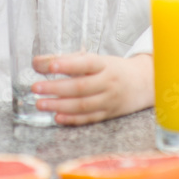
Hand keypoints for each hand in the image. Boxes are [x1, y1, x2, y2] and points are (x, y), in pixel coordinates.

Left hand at [31, 52, 153, 124]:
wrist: (142, 84)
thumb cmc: (111, 69)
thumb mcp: (93, 59)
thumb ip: (66, 60)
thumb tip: (36, 63)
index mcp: (104, 64)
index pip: (85, 64)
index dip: (68, 65)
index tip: (50, 66)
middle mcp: (108, 82)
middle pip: (81, 87)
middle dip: (56, 88)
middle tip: (36, 87)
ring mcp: (109, 100)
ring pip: (83, 105)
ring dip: (59, 105)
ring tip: (41, 103)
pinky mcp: (108, 115)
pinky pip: (89, 118)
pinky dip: (72, 119)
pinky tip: (57, 117)